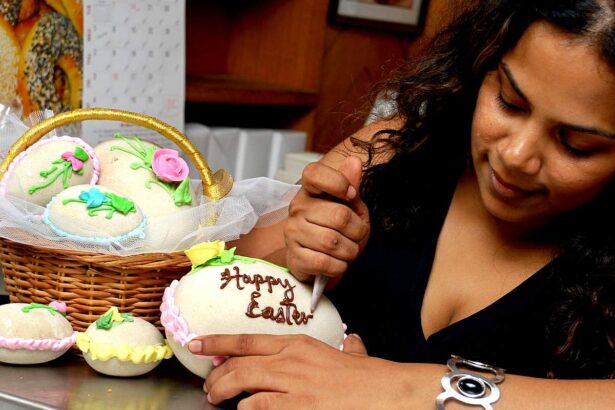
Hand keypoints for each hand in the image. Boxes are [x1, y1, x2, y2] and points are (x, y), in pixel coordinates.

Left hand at [189, 333, 425, 408]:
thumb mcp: (352, 355)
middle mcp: (290, 359)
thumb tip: (352, 342)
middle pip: (238, 362)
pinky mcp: (297, 405)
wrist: (388, 392)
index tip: (198, 343)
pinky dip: (246, 409)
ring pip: (241, 383)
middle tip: (208, 387)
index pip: (248, 339)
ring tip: (219, 401)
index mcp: (300, 343)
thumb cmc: (370, 378)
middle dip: (216, 375)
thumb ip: (347, 347)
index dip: (218, 342)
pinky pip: (258, 406)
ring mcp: (292, 383)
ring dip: (225, 394)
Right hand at [284, 156, 369, 282]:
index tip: (352, 195)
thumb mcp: (349, 205)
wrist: (319, 261)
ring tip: (348, 250)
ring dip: (350, 251)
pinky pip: (324, 263)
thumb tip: (354, 162)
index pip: (314, 174)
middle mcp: (297, 209)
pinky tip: (337, 263)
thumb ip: (351, 184)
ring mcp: (292, 233)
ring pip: (333, 242)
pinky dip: (339, 267)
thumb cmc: (335, 230)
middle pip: (339, 216)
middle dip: (358, 231)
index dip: (337, 182)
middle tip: (357, 236)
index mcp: (310, 191)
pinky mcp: (294, 257)